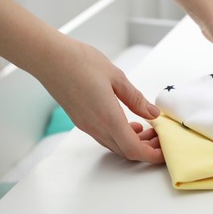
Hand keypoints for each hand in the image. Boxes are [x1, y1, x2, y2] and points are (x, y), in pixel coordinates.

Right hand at [0, 0, 162, 163]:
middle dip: (145, 149)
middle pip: (125, 151)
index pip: (133, 149)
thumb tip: (153, 113)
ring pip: (114, 145)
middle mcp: (95, 126)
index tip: (163, 152)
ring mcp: (86, 125)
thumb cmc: (80, 62)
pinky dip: (120, 135)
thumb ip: (136, 99)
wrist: (49, 58)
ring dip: (133, 142)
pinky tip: (129, 122)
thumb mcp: (117, 77)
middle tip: (159, 136)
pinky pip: (104, 136)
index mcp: (108, 117)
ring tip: (148, 129)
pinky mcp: (80, 120)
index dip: (150, 155)